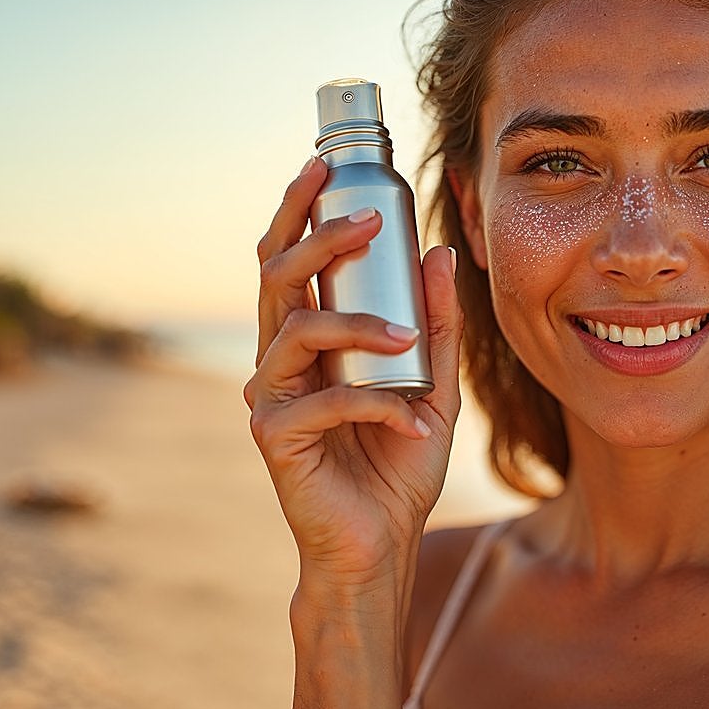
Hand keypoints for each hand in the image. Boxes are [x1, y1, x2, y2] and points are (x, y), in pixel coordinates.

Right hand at [244, 157, 462, 603]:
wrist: (383, 542)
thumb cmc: (399, 464)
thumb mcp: (434, 387)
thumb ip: (437, 326)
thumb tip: (437, 252)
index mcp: (312, 342)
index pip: (294, 263)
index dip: (301, 211)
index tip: (326, 167)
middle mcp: (281, 361)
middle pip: (276, 278)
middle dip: (316, 236)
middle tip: (367, 219)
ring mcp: (270, 398)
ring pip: (294, 331)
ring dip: (358, 324)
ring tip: (409, 336)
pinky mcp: (274, 439)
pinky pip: (322, 400)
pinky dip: (375, 404)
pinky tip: (410, 424)